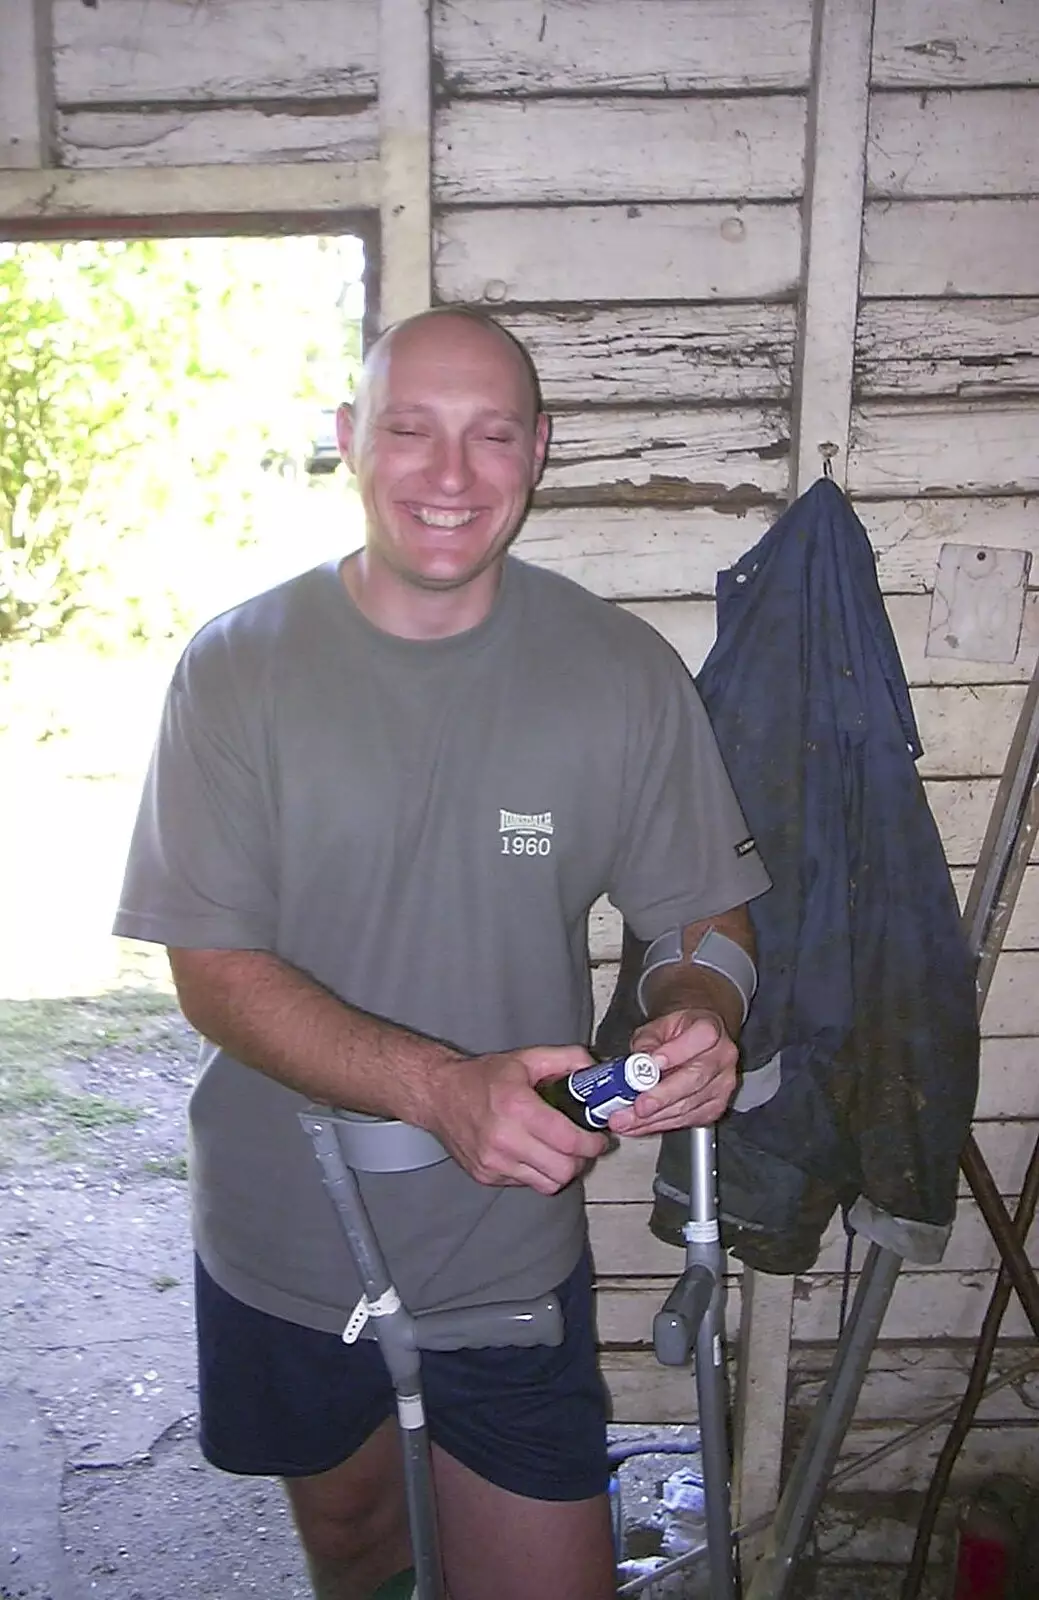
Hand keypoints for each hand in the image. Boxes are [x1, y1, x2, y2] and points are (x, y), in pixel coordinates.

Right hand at [425, 1046, 608, 1194]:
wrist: (439, 1095)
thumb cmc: (481, 1078)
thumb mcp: (526, 1059)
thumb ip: (566, 1059)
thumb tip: (593, 1068)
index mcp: (517, 1107)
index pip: (568, 1141)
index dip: (592, 1143)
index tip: (598, 1138)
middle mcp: (504, 1139)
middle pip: (562, 1170)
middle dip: (581, 1160)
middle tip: (582, 1146)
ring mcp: (493, 1162)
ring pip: (547, 1184)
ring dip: (560, 1170)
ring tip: (559, 1151)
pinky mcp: (486, 1176)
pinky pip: (526, 1183)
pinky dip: (536, 1171)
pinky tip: (533, 1152)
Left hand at [607, 1008, 737, 1136]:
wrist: (695, 1044)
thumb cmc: (677, 1034)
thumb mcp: (656, 1027)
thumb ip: (647, 1042)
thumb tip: (637, 1063)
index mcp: (710, 1029)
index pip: (701, 1038)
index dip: (676, 1052)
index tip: (653, 1063)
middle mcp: (722, 1057)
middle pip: (695, 1078)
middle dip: (662, 1096)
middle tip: (638, 1106)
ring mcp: (722, 1084)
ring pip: (690, 1105)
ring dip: (655, 1117)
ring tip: (628, 1120)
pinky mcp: (716, 1107)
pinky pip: (688, 1120)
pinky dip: (660, 1124)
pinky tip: (640, 1125)